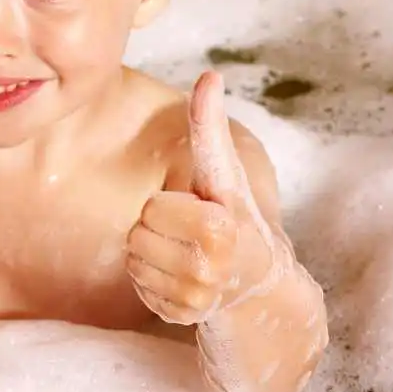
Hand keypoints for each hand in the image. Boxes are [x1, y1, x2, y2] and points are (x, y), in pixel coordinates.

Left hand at [127, 71, 284, 324]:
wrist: (259, 286)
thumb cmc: (235, 215)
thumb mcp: (224, 173)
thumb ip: (209, 127)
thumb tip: (210, 74)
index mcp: (219, 223)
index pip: (156, 206)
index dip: (168, 202)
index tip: (204, 124)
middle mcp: (211, 262)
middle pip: (138, 229)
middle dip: (156, 223)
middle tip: (187, 227)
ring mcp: (197, 294)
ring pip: (133, 257)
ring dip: (151, 252)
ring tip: (185, 249)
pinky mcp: (182, 316)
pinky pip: (138, 285)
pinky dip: (152, 280)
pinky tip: (181, 276)